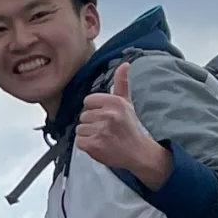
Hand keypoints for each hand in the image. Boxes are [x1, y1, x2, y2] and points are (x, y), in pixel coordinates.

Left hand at [75, 63, 170, 188]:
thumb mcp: (127, 103)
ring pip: (79, 129)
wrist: (138, 153)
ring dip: (88, 135)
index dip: (94, 110)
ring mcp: (100, 130)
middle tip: (106, 129)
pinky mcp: (94, 145)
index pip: (88, 101)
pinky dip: (86, 145)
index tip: (105, 117)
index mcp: (114, 102)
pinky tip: (99, 145)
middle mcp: (107, 115)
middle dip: (91, 123)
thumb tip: (124, 64)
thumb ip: (121, 83)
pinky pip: (79, 141)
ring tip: (103, 138)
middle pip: (83, 115)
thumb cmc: (130, 128)